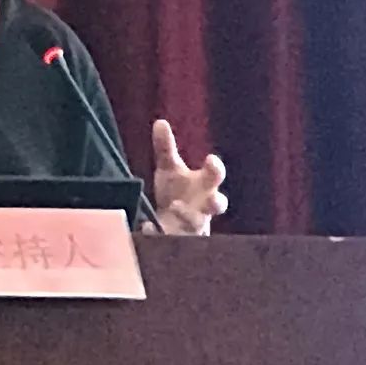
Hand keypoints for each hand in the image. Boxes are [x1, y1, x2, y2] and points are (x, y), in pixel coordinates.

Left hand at [145, 119, 227, 235]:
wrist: (171, 225)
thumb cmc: (176, 191)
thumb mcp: (169, 169)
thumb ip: (165, 148)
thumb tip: (160, 122)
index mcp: (204, 186)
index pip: (215, 175)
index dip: (215, 168)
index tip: (210, 159)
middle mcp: (204, 207)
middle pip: (218, 204)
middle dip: (216, 201)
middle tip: (210, 198)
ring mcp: (195, 227)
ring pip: (199, 225)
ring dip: (189, 216)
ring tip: (175, 207)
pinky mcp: (181, 242)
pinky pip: (173, 241)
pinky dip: (160, 233)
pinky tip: (148, 227)